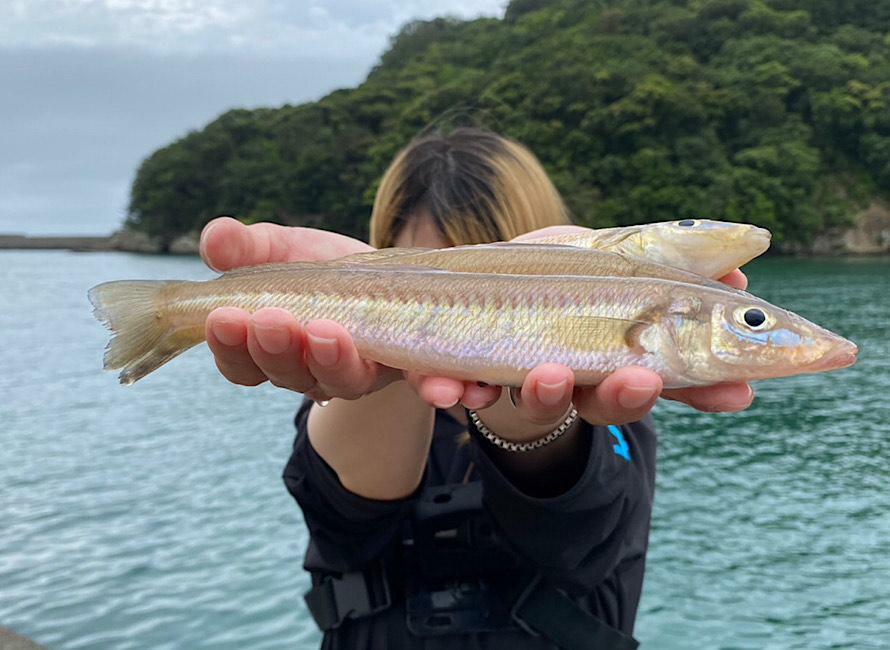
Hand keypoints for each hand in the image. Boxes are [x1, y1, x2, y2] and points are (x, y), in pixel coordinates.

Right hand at [198, 217, 508, 406]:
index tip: (223, 317)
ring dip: (336, 364)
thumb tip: (214, 237)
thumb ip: (250, 247)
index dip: (230, 347)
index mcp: (280, 350)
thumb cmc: (329, 274)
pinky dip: (441, 387)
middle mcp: (320, 373)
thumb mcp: (287, 250)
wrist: (398, 282)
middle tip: (274, 320)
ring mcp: (370, 376)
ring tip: (328, 334)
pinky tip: (447, 384)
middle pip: (293, 376)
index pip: (244, 363)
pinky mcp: (419, 369)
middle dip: (280, 350)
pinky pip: (431, 386)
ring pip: (349, 383)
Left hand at [406, 268, 753, 429]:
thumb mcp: (611, 257)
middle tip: (642, 380)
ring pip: (535, 403)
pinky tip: (449, 388)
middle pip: (603, 402)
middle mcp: (568, 377)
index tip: (739, 395)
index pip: (663, 379)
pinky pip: (458, 388)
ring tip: (547, 376)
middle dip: (625, 395)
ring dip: (544, 395)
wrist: (466, 286)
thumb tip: (745, 258)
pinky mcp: (462, 372)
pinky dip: (453, 389)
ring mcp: (514, 378)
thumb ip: (669, 266)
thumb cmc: (552, 272)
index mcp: (610, 356)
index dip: (700, 390)